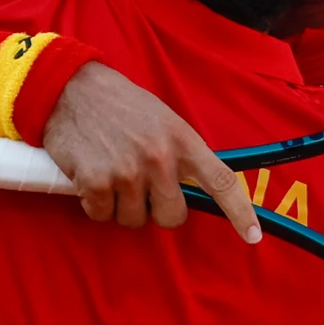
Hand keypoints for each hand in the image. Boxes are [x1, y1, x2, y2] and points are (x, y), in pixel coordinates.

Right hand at [42, 62, 260, 243]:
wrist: (70, 88)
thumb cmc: (119, 104)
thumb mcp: (163, 118)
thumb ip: (180, 152)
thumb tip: (191, 187)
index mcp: (182, 140)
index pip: (221, 181)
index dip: (240, 212)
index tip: (253, 236)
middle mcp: (159, 158)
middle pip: (173, 217)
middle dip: (157, 210)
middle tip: (141, 188)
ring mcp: (128, 172)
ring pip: (134, 219)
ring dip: (121, 206)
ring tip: (111, 173)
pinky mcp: (96, 183)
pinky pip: (102, 215)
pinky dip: (95, 204)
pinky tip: (90, 176)